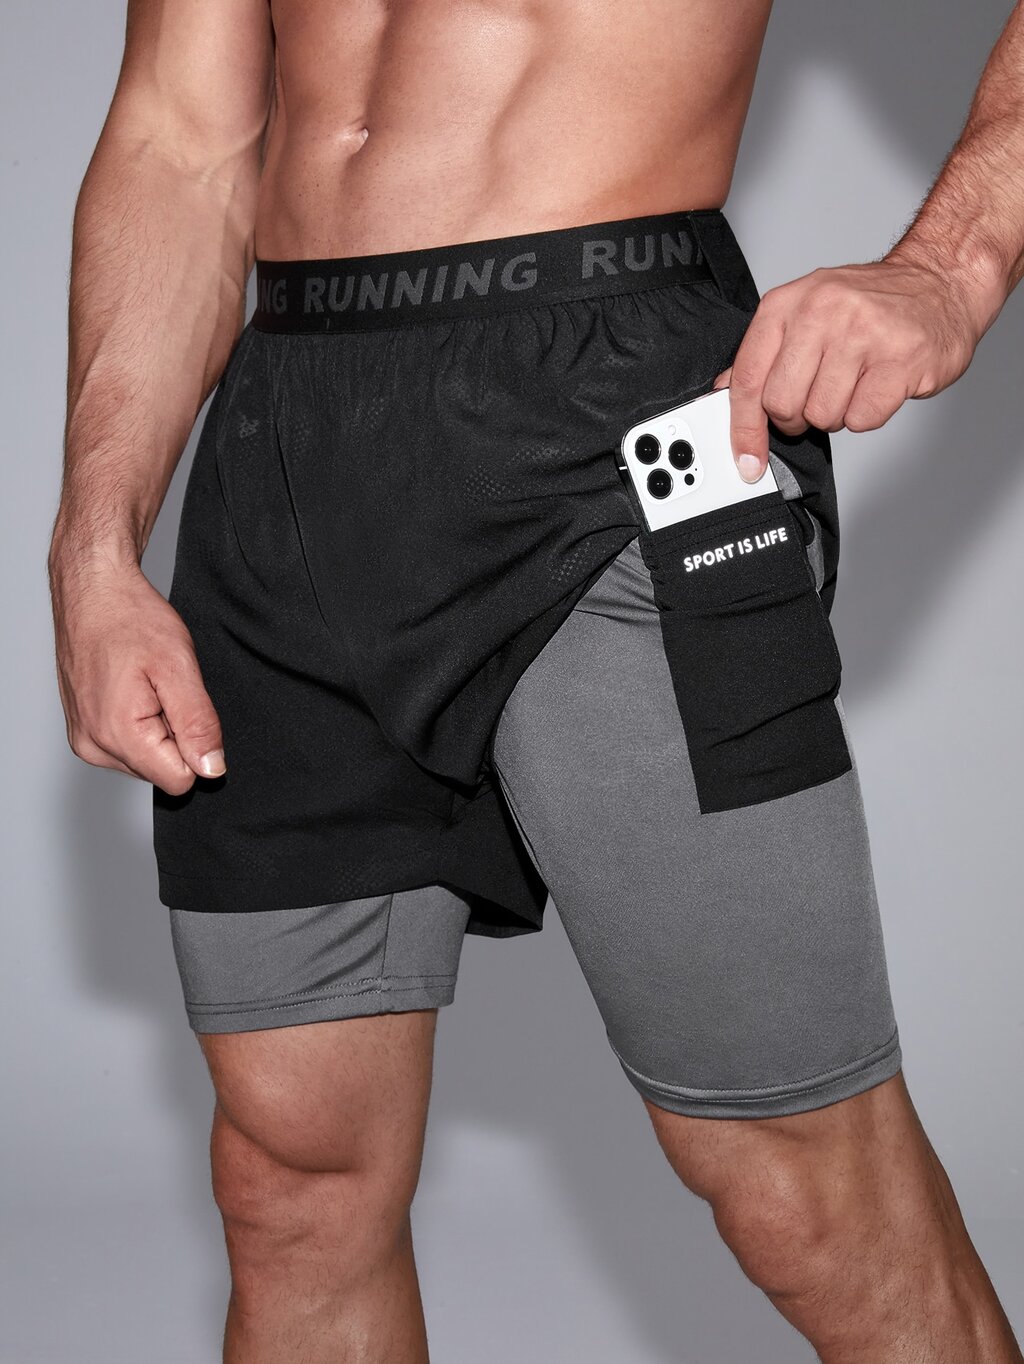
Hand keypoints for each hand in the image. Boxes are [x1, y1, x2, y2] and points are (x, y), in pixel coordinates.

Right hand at [50, 553, 224, 795]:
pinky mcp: (83, 730)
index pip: (179, 780)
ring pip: (146, 758)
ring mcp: (84, 739)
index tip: (182, 706)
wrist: (93, 592)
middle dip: (173, 734)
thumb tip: (211, 768)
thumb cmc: (130, 619)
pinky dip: (139, 720)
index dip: (195, 745)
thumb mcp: (178, 667)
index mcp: (117, 735)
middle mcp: (93, 746)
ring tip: (146, 684)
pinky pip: (127, 744)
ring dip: (156, 726)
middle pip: (161, 770)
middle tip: (162, 688)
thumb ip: (198, 724)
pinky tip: (133, 687)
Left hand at [713, 256, 986, 481]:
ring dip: (836, 414)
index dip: (744, 429)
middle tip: (818, 398)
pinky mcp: (901, 359)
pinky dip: (867, 415)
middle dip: (797, 417)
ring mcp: (863, 333)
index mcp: (787, 304)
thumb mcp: (804, 312)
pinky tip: (878, 386)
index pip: (748, 379)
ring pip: (822, 415)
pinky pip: (862, 419)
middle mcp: (822, 311)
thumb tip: (724, 391)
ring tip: (854, 383)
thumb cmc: (870, 304)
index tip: (747, 461)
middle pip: (782, 405)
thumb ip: (764, 353)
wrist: (939, 283)